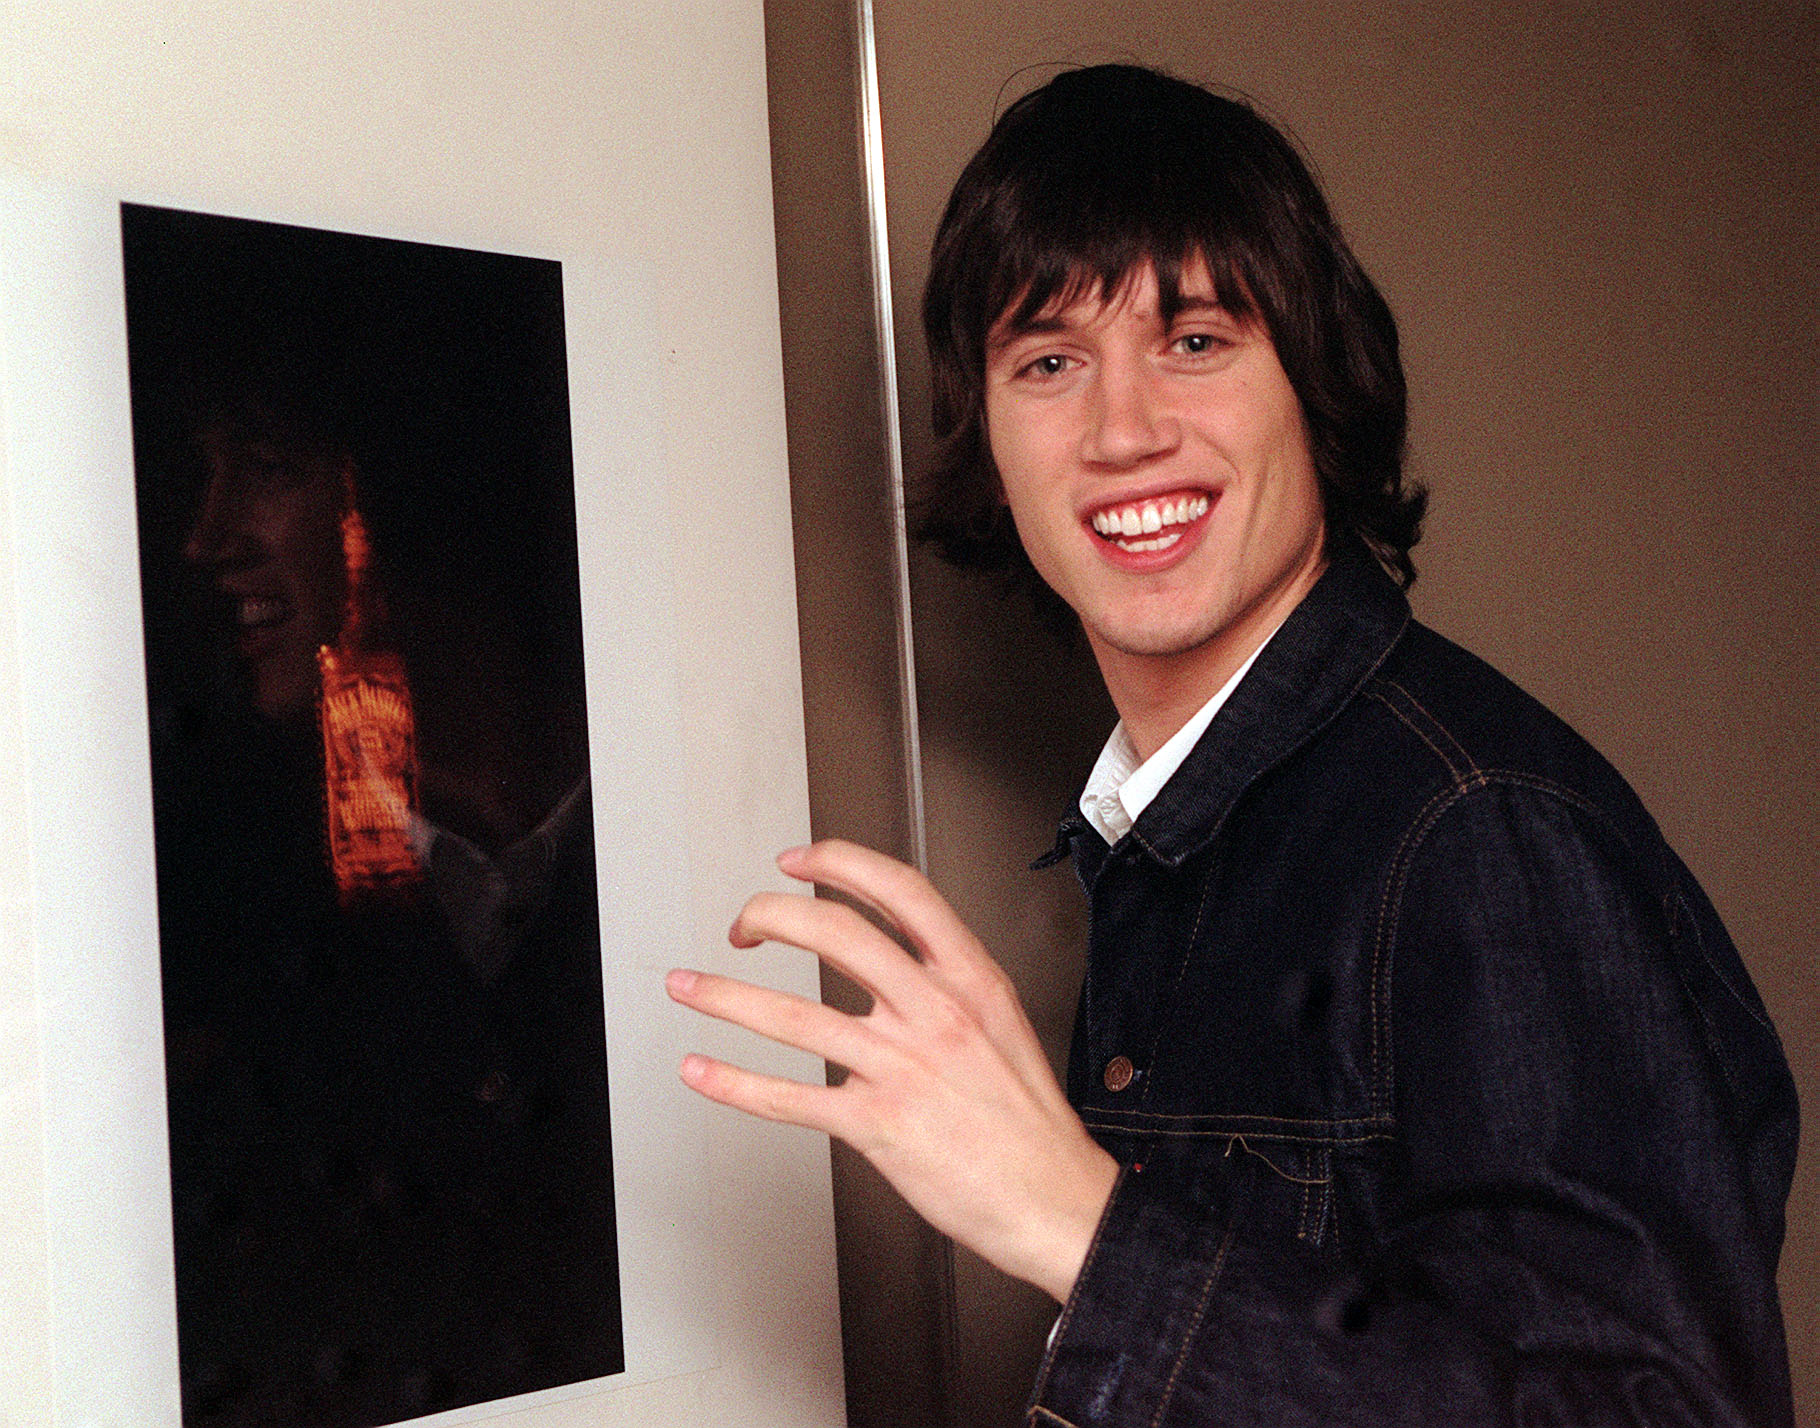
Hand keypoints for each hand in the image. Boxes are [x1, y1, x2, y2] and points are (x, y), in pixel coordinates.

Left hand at [666, 838, 1117, 1302]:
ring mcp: (903, 1068)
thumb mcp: (1004, 1022)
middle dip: (771, 915)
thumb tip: (895, 954)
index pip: (899, 891)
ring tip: (688, 986)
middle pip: (835, 933)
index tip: (798, 861)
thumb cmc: (1029, 1121)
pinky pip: (789, 1099)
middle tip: (743, 924)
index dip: (838, 864)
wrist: (1055, 1200)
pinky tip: (703, 1071)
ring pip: (794, 1016)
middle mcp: (934, 1013)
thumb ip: (949, 982)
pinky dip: (734, 1083)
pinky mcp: (878, 1125)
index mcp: (971, 978)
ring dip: (726, 997)